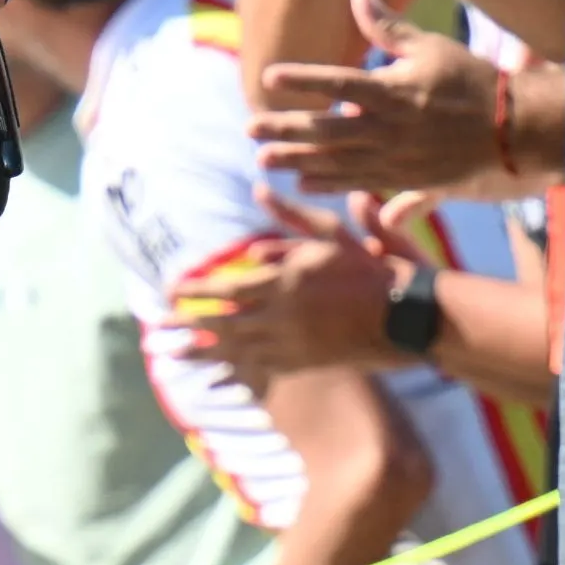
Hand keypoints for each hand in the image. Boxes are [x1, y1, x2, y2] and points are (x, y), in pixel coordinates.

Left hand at [170, 195, 407, 382]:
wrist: (407, 317)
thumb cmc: (372, 269)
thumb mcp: (332, 233)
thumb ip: (292, 215)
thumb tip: (258, 188)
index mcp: (283, 281)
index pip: (225, 288)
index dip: (195, 291)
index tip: (170, 291)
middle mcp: (280, 316)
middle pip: (221, 323)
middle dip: (186, 326)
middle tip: (157, 329)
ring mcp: (292, 344)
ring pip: (235, 350)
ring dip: (200, 352)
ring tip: (171, 354)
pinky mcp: (306, 363)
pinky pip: (260, 370)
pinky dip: (235, 372)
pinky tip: (216, 376)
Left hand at [250, 0, 512, 197]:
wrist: (518, 129)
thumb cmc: (473, 81)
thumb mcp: (431, 48)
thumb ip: (388, 27)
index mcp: (393, 91)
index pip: (337, 82)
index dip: (302, 79)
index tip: (270, 76)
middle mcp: (390, 128)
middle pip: (327, 129)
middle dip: (286, 129)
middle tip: (249, 127)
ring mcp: (399, 158)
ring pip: (338, 161)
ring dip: (298, 160)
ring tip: (264, 161)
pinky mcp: (410, 181)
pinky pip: (363, 185)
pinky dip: (332, 184)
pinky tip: (304, 182)